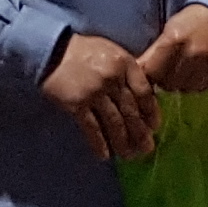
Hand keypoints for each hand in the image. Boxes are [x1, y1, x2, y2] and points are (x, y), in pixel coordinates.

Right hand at [42, 32, 159, 160]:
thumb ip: (129, 72)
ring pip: (114, 122)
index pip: (144, 92)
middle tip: (147, 149)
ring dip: (122, 141)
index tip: (154, 126)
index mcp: (126, 64)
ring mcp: (94, 92)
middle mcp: (113, 79)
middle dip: (140, 132)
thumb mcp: (114, 53)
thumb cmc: (86, 51)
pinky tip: (105, 155)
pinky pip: (92, 128)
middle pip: (131, 110)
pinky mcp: (76, 104)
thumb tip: (144, 96)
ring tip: (129, 155)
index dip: (151, 112)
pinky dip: (99, 143)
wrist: (52, 51)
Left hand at [136, 5, 207, 94]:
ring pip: (185, 88)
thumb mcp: (169, 30)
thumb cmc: (191, 21)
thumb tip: (136, 71)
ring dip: (181, 84)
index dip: (150, 74)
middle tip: (168, 71)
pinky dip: (197, 84)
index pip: (152, 71)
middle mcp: (193, 52)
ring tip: (183, 72)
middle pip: (168, 83)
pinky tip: (196, 73)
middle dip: (165, 80)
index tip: (152, 71)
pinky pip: (202, 87)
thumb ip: (153, 52)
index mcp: (175, 39)